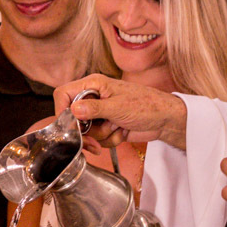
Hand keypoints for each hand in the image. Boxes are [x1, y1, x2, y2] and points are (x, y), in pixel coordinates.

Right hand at [54, 74, 187, 149]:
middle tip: (93, 140)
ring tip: (118, 127)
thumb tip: (73, 110)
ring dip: (103, 135)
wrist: (165, 119)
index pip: (63, 94)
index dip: (61, 110)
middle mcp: (93, 98)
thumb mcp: (117, 106)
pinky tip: (123, 131)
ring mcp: (100, 114)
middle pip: (72, 118)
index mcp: (93, 85)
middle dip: (86, 132)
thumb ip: (93, 109)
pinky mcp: (107, 127)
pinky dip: (111, 140)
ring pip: (87, 132)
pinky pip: (98, 140)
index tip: (67, 126)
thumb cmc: (146, 104)